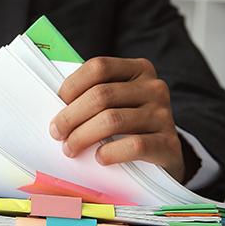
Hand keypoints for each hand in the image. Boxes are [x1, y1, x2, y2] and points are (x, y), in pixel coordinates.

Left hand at [48, 57, 186, 181]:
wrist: (164, 153)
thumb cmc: (129, 125)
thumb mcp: (116, 102)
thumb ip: (93, 95)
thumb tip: (56, 105)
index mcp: (139, 69)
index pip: (99, 67)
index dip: (72, 85)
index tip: (58, 103)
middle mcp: (154, 87)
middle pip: (101, 95)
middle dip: (71, 116)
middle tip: (57, 133)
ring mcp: (164, 114)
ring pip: (113, 120)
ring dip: (83, 136)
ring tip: (70, 149)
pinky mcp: (169, 143)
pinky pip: (134, 145)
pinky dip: (110, 152)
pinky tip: (100, 158)